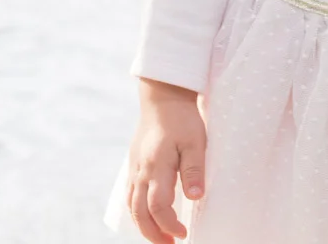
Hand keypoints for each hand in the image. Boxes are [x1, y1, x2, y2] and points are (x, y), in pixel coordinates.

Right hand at [125, 78, 207, 242]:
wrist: (162, 97)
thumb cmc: (182, 119)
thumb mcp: (195, 142)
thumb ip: (194, 170)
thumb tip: (196, 197)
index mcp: (157, 166)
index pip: (158, 206)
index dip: (169, 225)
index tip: (184, 233)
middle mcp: (142, 171)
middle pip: (140, 213)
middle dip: (153, 234)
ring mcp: (135, 169)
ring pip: (132, 206)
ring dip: (144, 226)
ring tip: (161, 237)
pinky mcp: (134, 165)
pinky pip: (131, 195)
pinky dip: (137, 212)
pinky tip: (149, 217)